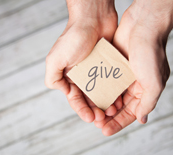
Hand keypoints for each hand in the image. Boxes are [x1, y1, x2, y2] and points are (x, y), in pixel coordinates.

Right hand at [45, 0, 117, 121]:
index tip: (91, 118)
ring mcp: (97, 72)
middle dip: (95, 110)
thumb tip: (63, 93)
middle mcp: (83, 76)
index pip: (75, 99)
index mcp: (69, 77)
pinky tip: (120, 99)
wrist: (93, 18)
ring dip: (106, 104)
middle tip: (104, 118)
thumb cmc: (73, 37)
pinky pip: (112, 83)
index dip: (82, 110)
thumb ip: (53, 78)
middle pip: (90, 99)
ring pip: (102, 93)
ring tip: (113, 111)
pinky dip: (115, 92)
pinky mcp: (108, 66)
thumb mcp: (55, 59)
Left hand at [94, 2, 171, 135]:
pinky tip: (91, 96)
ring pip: (110, 96)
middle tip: (96, 123)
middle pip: (119, 107)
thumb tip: (142, 120)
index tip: (105, 131)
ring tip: (92, 112)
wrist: (142, 26)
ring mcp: (122, 76)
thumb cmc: (151, 53)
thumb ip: (148, 103)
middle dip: (108, 116)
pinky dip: (99, 90)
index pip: (131, 113)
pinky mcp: (113, 66)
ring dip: (102, 104)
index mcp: (145, 91)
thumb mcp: (154, 83)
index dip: (118, 123)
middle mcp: (134, 85)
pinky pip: (105, 82)